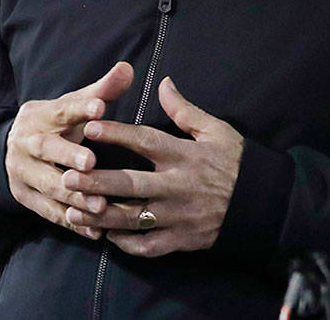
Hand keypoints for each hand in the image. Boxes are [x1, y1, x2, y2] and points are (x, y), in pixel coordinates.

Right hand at [6, 61, 134, 238]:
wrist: (14, 149)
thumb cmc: (57, 125)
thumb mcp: (72, 106)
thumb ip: (101, 91)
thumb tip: (127, 68)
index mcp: (40, 115)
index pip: (61, 109)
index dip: (80, 109)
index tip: (100, 108)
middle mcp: (27, 142)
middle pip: (46, 149)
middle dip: (67, 155)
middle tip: (91, 163)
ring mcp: (23, 172)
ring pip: (48, 185)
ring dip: (74, 196)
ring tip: (100, 205)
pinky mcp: (25, 198)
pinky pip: (49, 212)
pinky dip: (72, 222)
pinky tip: (95, 230)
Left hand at [62, 77, 243, 256]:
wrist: (263, 205)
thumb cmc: (237, 163)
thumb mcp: (216, 130)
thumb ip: (185, 110)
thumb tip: (163, 82)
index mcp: (184, 155)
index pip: (144, 141)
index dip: (116, 134)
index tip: (89, 126)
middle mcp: (177, 186)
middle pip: (130, 184)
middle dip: (96, 181)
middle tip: (66, 177)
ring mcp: (178, 216)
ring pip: (133, 218)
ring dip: (101, 215)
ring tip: (73, 210)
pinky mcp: (182, 240)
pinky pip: (149, 246)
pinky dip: (126, 244)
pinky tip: (106, 236)